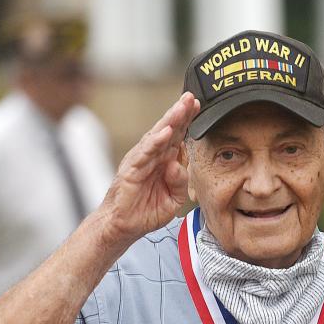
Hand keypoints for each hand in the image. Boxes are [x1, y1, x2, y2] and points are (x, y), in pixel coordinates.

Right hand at [97, 93, 199, 245]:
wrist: (125, 225)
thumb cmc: (147, 211)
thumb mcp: (173, 199)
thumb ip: (180, 181)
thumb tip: (178, 165)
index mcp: (164, 160)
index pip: (178, 136)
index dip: (187, 121)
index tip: (199, 106)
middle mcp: (153, 156)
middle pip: (169, 130)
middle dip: (180, 113)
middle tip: (191, 97)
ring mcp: (141, 160)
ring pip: (157, 136)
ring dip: (170, 121)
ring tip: (182, 107)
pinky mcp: (131, 169)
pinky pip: (145, 153)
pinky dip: (156, 141)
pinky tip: (166, 132)